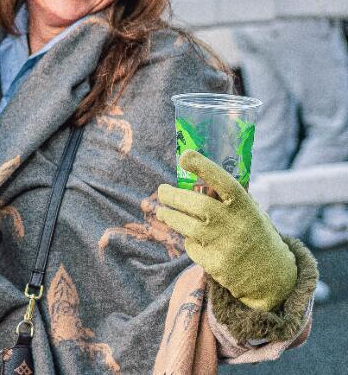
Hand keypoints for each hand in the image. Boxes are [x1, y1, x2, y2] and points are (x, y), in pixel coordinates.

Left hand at [157, 151, 296, 311]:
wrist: (272, 278)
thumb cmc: (255, 235)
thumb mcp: (252, 213)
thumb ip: (230, 198)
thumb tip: (196, 176)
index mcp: (246, 208)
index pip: (225, 183)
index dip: (204, 168)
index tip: (185, 157)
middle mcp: (236, 225)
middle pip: (198, 205)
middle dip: (173, 196)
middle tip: (161, 190)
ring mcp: (225, 246)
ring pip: (186, 226)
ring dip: (170, 216)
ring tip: (162, 212)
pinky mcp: (216, 265)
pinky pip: (192, 247)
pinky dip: (189, 241)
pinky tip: (192, 239)